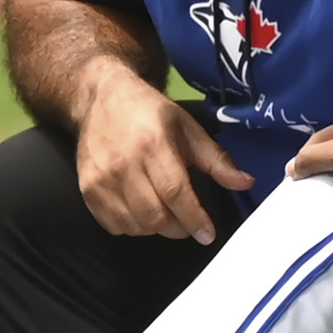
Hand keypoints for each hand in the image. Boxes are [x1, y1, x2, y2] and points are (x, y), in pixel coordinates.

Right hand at [72, 65, 251, 245]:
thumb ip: (216, 159)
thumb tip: (246, 183)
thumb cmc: (150, 112)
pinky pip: (113, 225)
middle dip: (178, 228)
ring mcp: (101, 178)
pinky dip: (132, 227)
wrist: (102, 98)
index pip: (175, 193)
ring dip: (156, 228)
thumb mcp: (188, 128)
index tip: (208, 234)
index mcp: (153, 145)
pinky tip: (140, 212)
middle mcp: (124, 164)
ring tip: (165, 214)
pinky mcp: (86, 189)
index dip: (194, 219)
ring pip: (135, 225)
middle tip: (188, 223)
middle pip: (155, 215)